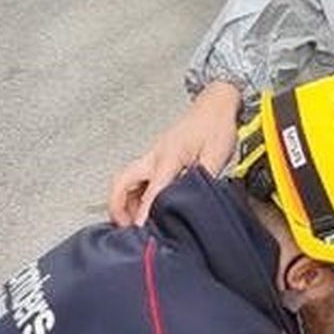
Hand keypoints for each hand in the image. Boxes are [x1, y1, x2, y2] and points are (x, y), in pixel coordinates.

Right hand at [108, 81, 244, 226]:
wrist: (216, 103)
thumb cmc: (216, 125)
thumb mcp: (216, 155)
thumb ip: (202, 180)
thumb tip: (192, 203)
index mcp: (169, 157)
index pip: (151, 191)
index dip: (144, 213)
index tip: (140, 230)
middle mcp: (155, 156)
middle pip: (121, 182)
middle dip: (116, 206)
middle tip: (126, 226)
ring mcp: (153, 155)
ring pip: (125, 180)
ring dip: (124, 201)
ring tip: (134, 220)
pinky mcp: (156, 156)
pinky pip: (136, 177)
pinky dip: (134, 193)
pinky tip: (146, 204)